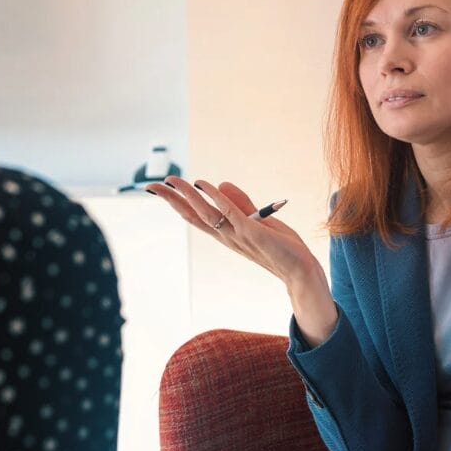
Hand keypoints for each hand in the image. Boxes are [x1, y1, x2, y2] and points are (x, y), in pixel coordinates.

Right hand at [145, 176, 320, 287]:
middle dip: (172, 200)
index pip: (195, 216)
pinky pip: (231, 212)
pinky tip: (204, 185)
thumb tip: (219, 183)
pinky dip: (217, 198)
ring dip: (188, 196)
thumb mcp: (257, 219)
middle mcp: (226, 236)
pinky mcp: (252, 232)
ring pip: (206, 213)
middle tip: (150, 186)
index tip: (159, 188)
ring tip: (172, 181)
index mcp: (225, 233)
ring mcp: (237, 235)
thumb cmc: (280, 246)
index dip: (177, 202)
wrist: (300, 269)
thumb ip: (239, 201)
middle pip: (192, 216)